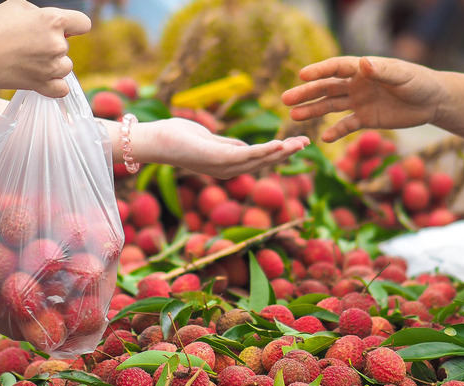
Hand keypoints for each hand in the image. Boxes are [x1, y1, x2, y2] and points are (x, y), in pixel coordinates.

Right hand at [0, 0, 90, 96]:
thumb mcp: (16, 5)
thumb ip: (39, 12)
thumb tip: (51, 21)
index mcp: (53, 20)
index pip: (83, 23)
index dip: (75, 25)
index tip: (68, 29)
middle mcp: (57, 44)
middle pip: (67, 46)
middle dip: (51, 44)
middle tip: (27, 44)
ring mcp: (52, 67)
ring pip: (66, 67)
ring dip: (53, 64)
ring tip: (30, 60)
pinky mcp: (44, 85)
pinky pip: (62, 88)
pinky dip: (55, 85)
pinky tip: (43, 78)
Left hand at [137, 118, 309, 178]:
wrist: (156, 140)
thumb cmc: (178, 137)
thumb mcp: (210, 140)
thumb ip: (229, 145)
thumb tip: (246, 147)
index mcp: (228, 165)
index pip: (260, 159)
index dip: (281, 152)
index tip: (299, 143)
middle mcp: (228, 170)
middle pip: (265, 161)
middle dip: (287, 153)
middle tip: (308, 142)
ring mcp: (224, 166)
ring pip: (260, 159)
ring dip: (282, 151)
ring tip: (300, 143)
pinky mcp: (218, 158)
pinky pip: (247, 155)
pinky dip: (265, 150)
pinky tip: (280, 144)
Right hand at [281, 56, 443, 142]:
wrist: (433, 101)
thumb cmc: (420, 82)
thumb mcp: (403, 76)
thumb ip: (382, 71)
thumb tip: (363, 63)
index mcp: (363, 69)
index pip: (335, 68)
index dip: (318, 71)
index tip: (301, 76)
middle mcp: (356, 84)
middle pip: (326, 88)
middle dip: (306, 93)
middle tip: (285, 99)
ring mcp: (359, 101)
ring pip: (331, 106)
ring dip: (312, 111)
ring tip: (293, 117)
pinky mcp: (366, 118)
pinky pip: (346, 125)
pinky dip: (335, 131)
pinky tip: (322, 138)